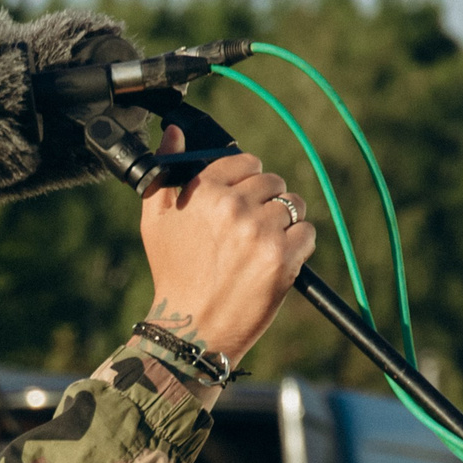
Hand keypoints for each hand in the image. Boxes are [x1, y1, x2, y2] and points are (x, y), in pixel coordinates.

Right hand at [136, 126, 317, 362]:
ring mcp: (261, 232)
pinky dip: (298, 245)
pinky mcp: (283, 257)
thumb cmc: (173, 276)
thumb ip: (164, 171)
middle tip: (250, 231)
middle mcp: (233, 207)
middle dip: (266, 202)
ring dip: (284, 222)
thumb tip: (174, 132)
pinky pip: (307, 232)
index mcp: (204, 192)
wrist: (190, 331)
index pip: (244, 161)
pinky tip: (276, 260)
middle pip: (272, 181)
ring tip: (262, 247)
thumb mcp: (154, 221)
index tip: (242, 201)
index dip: (246, 180)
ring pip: (293, 205)